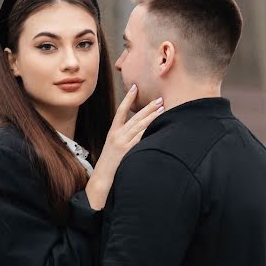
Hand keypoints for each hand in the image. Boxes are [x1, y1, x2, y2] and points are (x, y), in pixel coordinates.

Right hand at [85, 87, 163, 208]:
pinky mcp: (128, 150)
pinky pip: (141, 137)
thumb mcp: (113, 149)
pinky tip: (158, 124)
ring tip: (162, 109)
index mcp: (113, 133)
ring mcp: (123, 142)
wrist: (102, 178)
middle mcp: (117, 135)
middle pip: (135, 117)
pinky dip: (150, 129)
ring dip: (152, 116)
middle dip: (148, 107)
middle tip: (159, 99)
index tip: (134, 87)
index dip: (128, 98)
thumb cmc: (110, 166)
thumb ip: (123, 139)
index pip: (121, 111)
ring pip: (140, 125)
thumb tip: (137, 133)